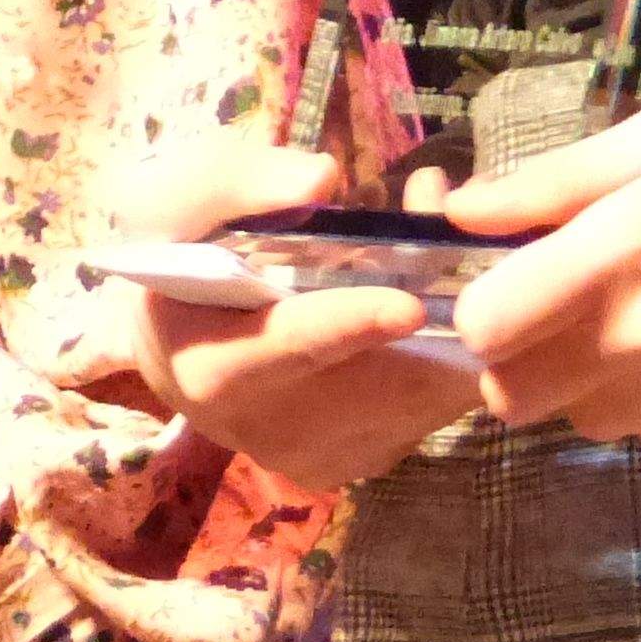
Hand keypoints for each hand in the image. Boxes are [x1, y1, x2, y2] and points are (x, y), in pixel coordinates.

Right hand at [101, 143, 484, 491]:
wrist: (179, 340)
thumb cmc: (182, 256)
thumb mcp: (177, 199)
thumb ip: (240, 183)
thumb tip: (321, 181)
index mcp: (212, 370)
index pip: (289, 350)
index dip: (351, 325)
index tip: (411, 304)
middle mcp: (269, 433)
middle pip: (380, 386)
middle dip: (441, 315)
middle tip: (464, 233)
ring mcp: (322, 457)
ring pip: (422, 399)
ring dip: (459, 326)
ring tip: (454, 246)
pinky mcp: (363, 460)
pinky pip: (434, 408)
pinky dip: (457, 351)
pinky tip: (448, 295)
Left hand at [444, 102, 640, 455]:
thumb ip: (554, 179)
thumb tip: (461, 210)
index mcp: (626, 246)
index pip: (489, 327)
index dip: (479, 308)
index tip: (504, 283)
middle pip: (516, 396)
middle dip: (518, 358)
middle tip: (556, 311)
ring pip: (583, 421)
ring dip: (586, 383)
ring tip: (636, 320)